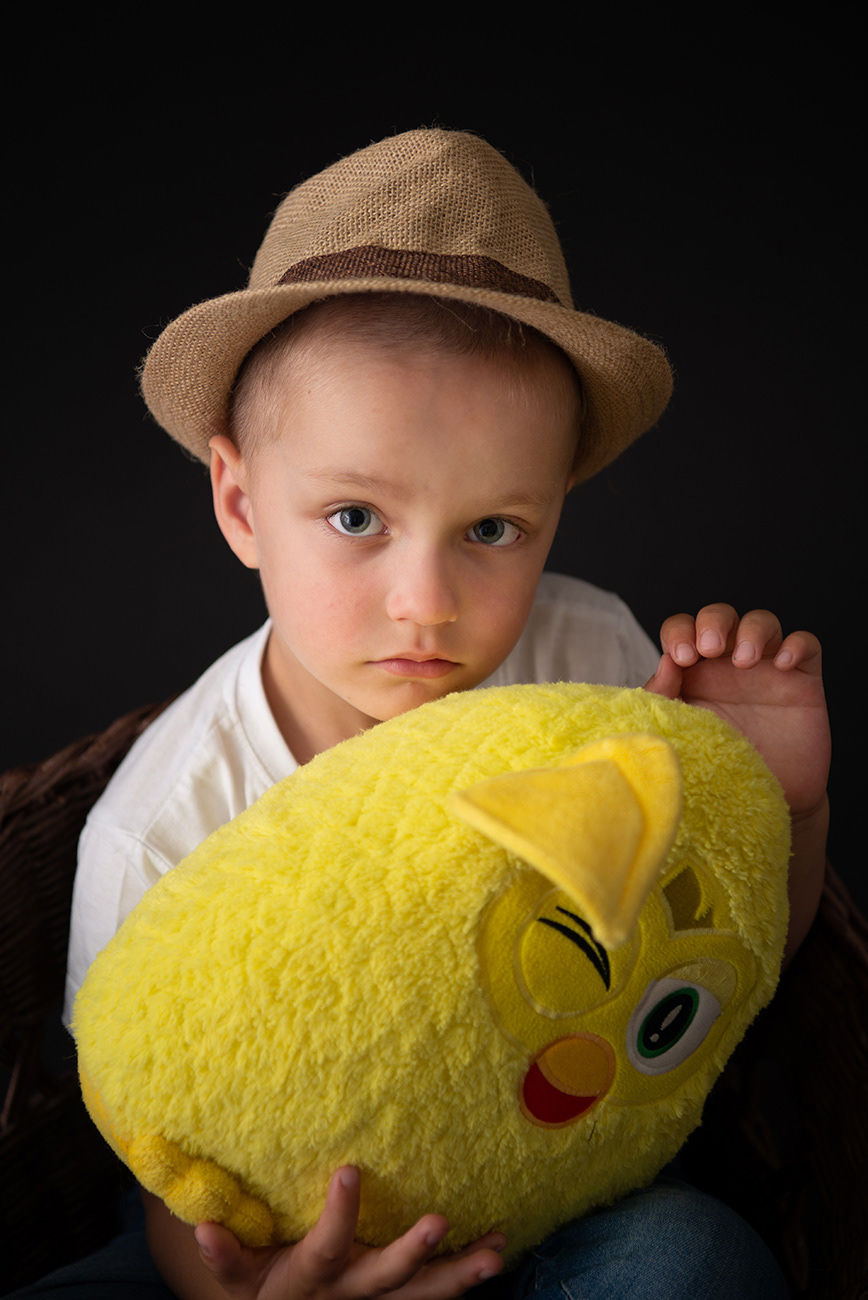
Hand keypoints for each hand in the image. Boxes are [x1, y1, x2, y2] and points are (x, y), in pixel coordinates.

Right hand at [193, 1167, 505, 1299]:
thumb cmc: (264, 1287)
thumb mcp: (241, 1277)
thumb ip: (227, 1254)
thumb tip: (200, 1227)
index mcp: (312, 1278)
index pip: (325, 1245)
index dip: (338, 1214)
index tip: (349, 1168)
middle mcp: (351, 1293)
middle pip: (386, 1278)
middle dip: (413, 1253)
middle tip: (441, 1220)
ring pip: (423, 1296)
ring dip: (460, 1274)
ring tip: (496, 1250)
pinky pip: (437, 1296)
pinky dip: (467, 1278)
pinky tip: (499, 1250)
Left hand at [645, 604, 828, 818]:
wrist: (761, 799)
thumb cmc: (714, 764)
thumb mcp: (679, 731)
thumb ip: (663, 698)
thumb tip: (665, 662)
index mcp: (693, 669)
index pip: (682, 628)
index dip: (680, 632)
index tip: (682, 657)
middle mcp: (727, 662)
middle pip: (719, 615)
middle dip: (713, 622)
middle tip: (709, 648)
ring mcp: (766, 667)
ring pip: (762, 622)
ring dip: (752, 630)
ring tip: (744, 660)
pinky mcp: (802, 680)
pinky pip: (806, 644)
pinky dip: (796, 645)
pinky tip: (783, 666)